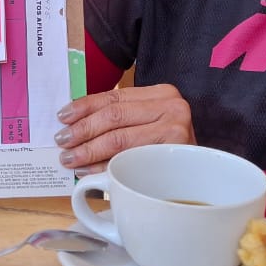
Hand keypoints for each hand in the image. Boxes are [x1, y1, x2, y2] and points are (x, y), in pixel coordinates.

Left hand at [54, 84, 195, 171]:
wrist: (204, 173)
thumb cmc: (169, 148)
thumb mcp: (149, 123)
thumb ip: (121, 118)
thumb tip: (74, 125)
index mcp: (161, 93)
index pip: (114, 97)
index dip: (84, 107)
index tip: (63, 117)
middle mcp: (171, 105)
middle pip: (114, 116)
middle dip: (82, 130)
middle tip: (62, 142)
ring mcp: (175, 128)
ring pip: (119, 137)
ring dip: (89, 150)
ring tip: (70, 159)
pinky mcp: (174, 152)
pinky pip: (128, 159)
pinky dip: (104, 166)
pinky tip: (88, 171)